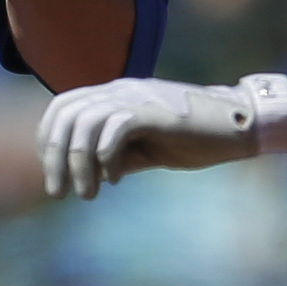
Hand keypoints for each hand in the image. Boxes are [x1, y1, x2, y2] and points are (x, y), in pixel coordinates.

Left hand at [39, 76, 286, 199]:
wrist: (238, 125)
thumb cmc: (194, 137)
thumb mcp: (146, 148)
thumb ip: (116, 154)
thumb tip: (88, 174)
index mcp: (114, 94)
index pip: (63, 107)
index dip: (48, 139)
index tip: (53, 172)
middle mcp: (119, 90)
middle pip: (66, 115)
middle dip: (54, 157)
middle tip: (57, 193)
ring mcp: (136, 97)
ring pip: (85, 124)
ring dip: (79, 164)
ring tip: (87, 195)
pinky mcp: (153, 111)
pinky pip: (115, 129)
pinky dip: (108, 157)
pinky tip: (118, 178)